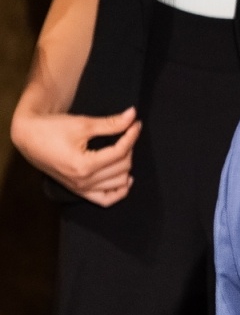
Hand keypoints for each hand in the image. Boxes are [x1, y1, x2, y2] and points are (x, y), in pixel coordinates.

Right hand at [10, 105, 140, 206]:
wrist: (28, 138)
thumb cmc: (52, 129)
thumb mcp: (82, 124)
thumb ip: (111, 123)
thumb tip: (133, 115)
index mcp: (83, 165)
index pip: (120, 152)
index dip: (131, 136)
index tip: (135, 124)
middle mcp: (83, 181)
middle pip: (122, 167)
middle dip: (129, 148)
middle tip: (126, 134)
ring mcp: (81, 188)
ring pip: (119, 182)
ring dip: (126, 166)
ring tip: (123, 150)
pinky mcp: (79, 191)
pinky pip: (106, 200)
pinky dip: (119, 191)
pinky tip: (126, 178)